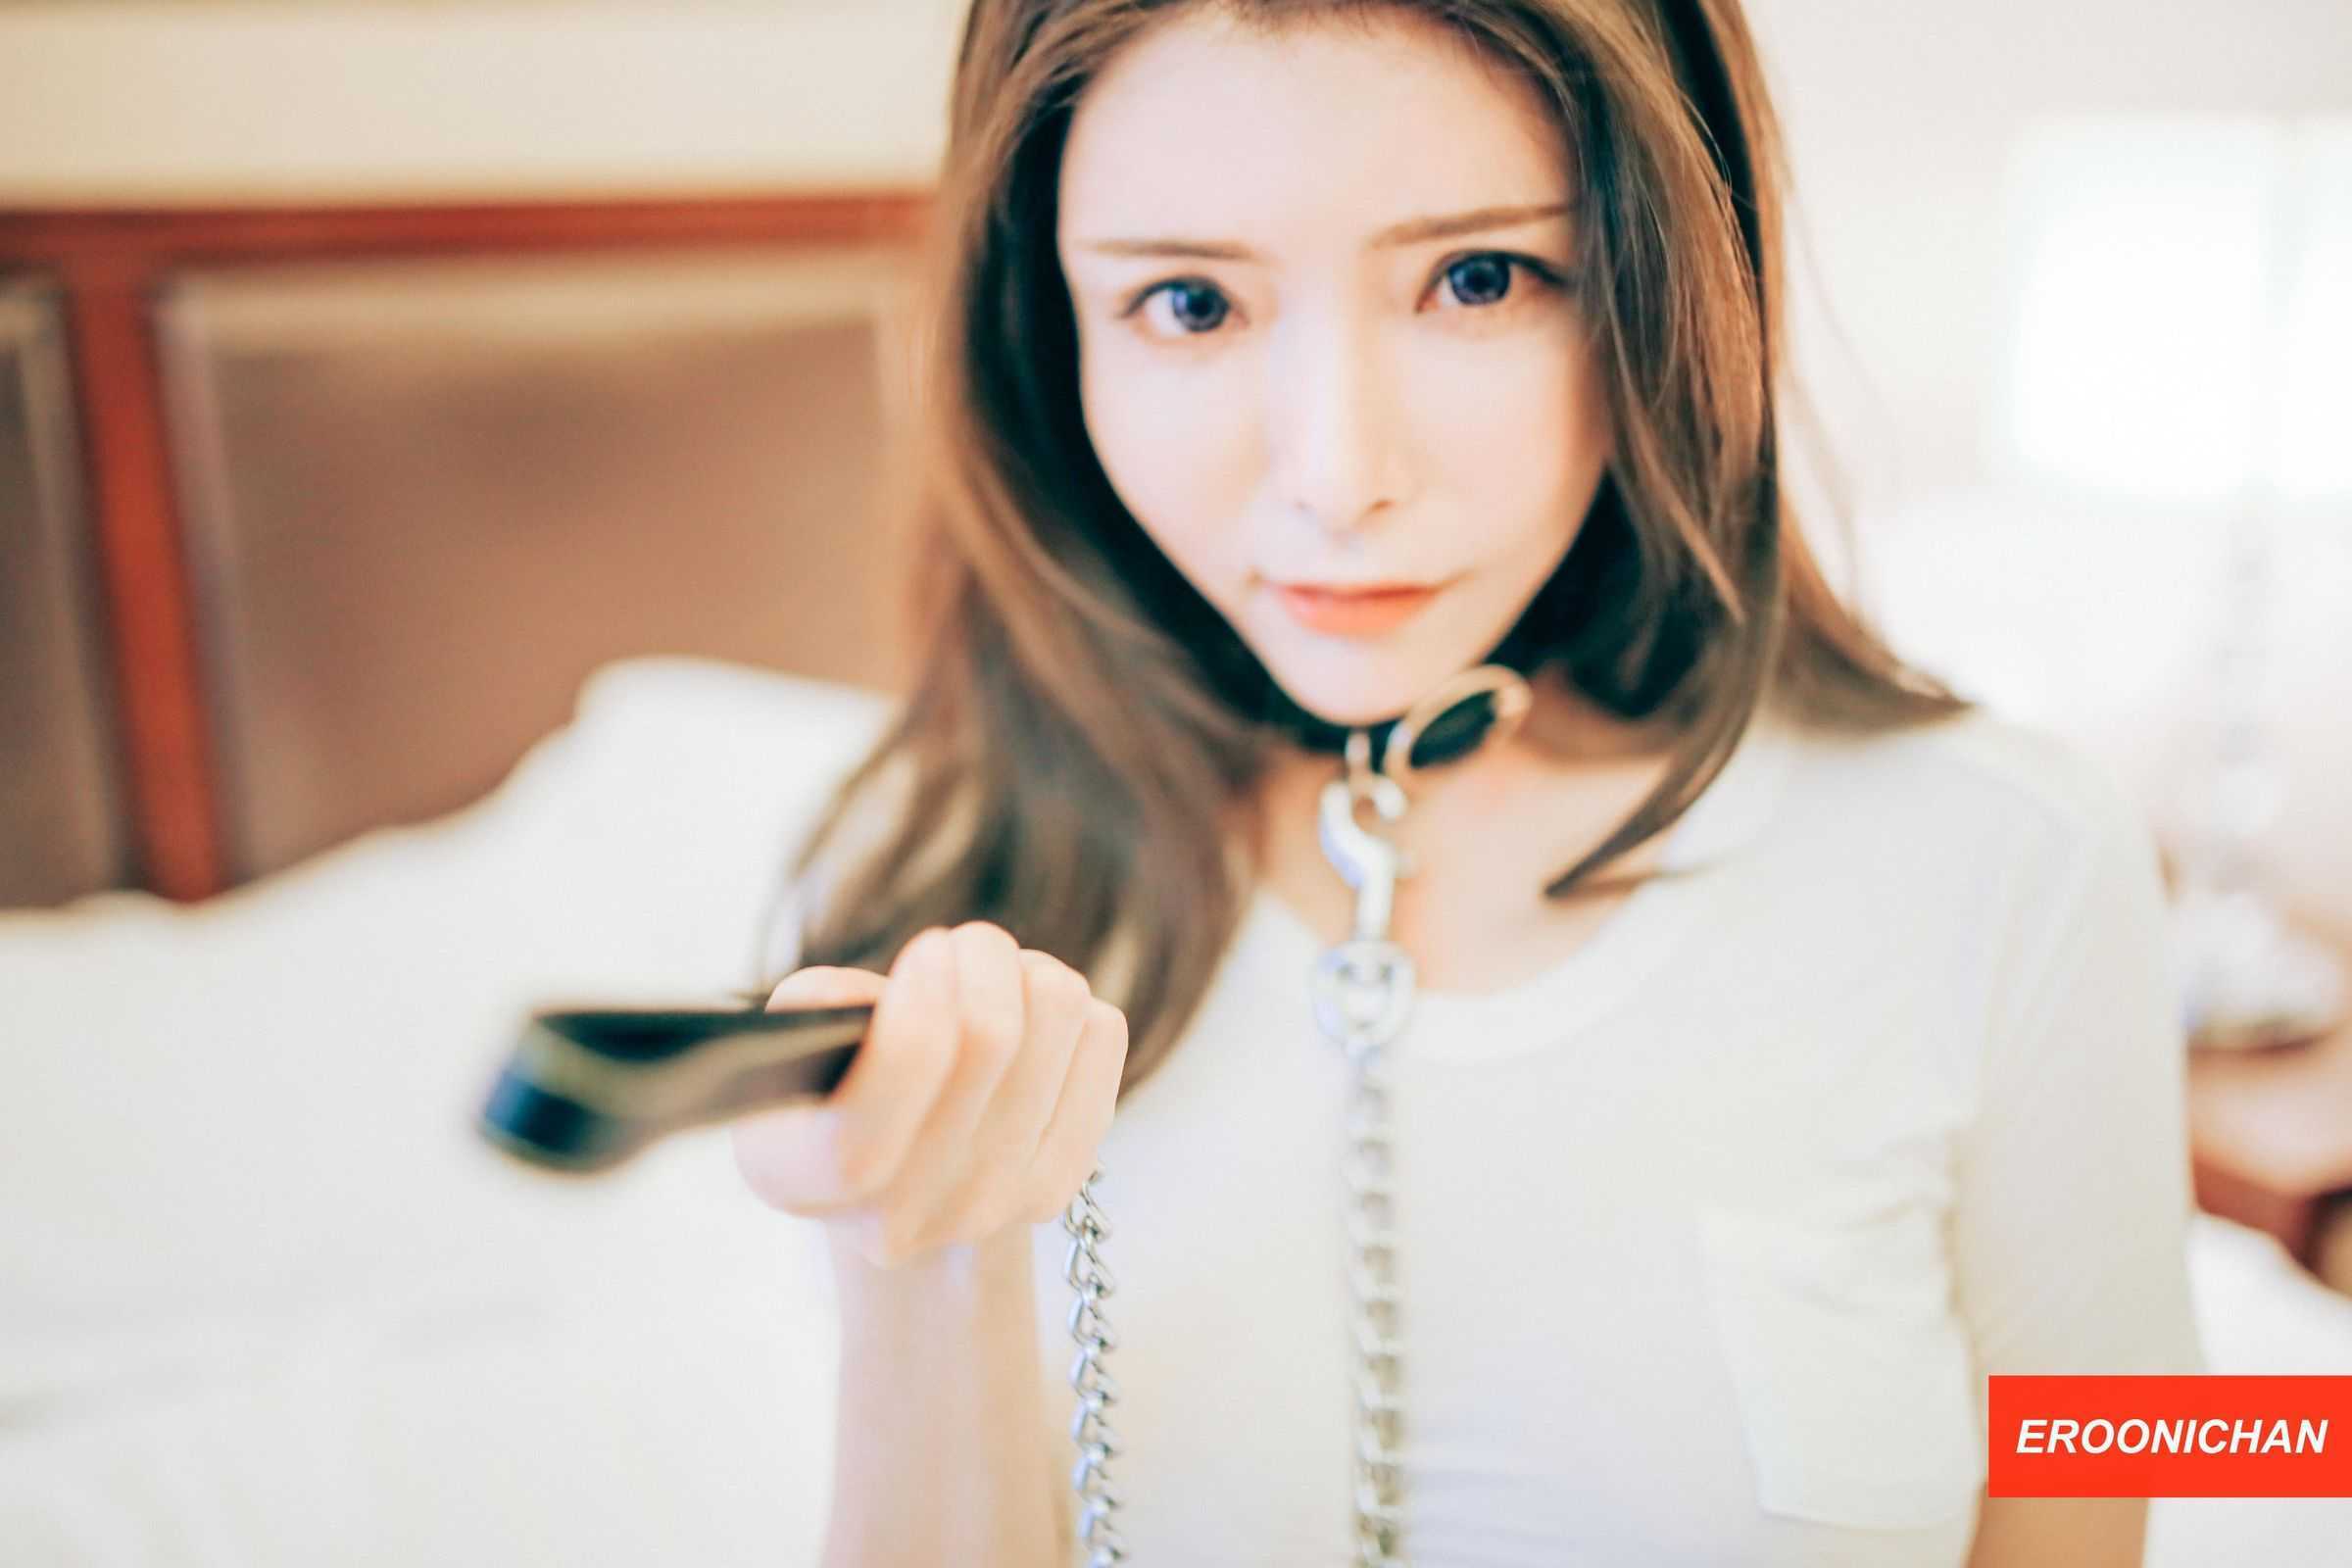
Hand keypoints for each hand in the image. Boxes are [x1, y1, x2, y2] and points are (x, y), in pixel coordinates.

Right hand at [730, 921, 1128, 1268]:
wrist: (907, 1186)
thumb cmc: (843, 1087)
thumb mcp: (796, 1047)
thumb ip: (813, 1010)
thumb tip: (876, 999)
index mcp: (805, 1180)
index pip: (868, 1134)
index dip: (912, 1021)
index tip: (927, 951)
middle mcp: (900, 1217)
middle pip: (988, 1037)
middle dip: (978, 955)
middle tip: (957, 947)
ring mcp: (989, 1206)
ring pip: (1057, 1015)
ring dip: (1025, 971)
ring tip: (993, 983)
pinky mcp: (1061, 1182)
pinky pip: (1102, 1034)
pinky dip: (1071, 1007)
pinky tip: (1031, 1027)